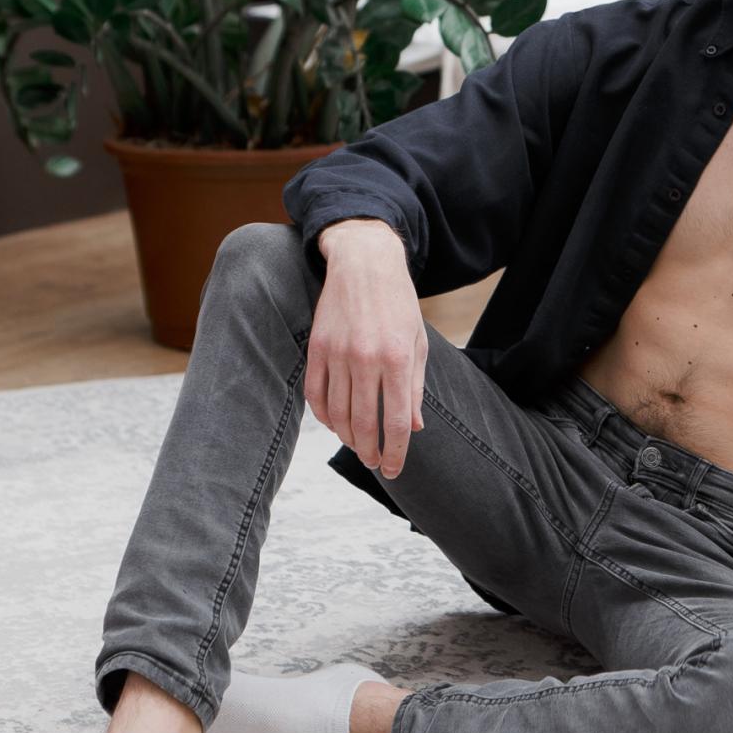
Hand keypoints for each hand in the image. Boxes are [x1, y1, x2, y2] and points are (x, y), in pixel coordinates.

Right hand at [304, 220, 427, 477]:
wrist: (365, 263)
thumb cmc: (398, 303)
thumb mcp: (417, 342)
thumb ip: (415, 387)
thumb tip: (414, 427)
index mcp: (398, 359)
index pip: (396, 421)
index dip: (395, 451)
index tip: (393, 470)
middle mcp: (367, 359)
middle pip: (363, 422)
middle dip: (369, 451)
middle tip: (374, 464)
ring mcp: (339, 354)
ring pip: (337, 412)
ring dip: (346, 437)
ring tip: (357, 447)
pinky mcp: (317, 348)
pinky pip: (315, 393)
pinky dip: (323, 415)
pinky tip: (333, 424)